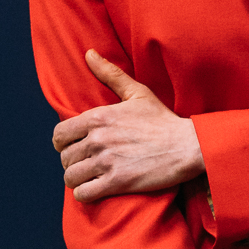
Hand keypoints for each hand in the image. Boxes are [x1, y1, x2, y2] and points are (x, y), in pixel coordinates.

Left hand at [52, 50, 203, 202]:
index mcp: (99, 117)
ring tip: (93, 177)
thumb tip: (88, 53)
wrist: (189, 145)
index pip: (59, 136)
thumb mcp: (138, 93)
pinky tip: (98, 189)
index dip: (64, 144)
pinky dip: (86, 194)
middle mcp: (98, 139)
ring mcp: (106, 161)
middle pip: (65, 158)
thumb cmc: (163, 120)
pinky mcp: (116, 182)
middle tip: (90, 163)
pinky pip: (83, 194)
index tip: (76, 147)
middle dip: (75, 162)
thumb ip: (110, 74)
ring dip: (79, 179)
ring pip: (71, 177)